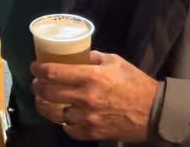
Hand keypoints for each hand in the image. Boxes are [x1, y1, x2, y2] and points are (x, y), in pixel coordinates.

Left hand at [30, 51, 158, 142]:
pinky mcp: (93, 133)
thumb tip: (78, 55)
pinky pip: (69, 129)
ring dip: (44, 106)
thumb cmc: (135, 83)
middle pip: (48, 93)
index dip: (38, 69)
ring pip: (54, 114)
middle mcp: (86, 98)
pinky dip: (63, 123)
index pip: (53, 73)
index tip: (34, 67)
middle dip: (37, 87)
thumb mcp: (115, 61)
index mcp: (91, 77)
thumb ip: (94, 57)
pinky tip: (61, 116)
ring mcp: (88, 118)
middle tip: (36, 83)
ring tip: (42, 100)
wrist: (155, 111)